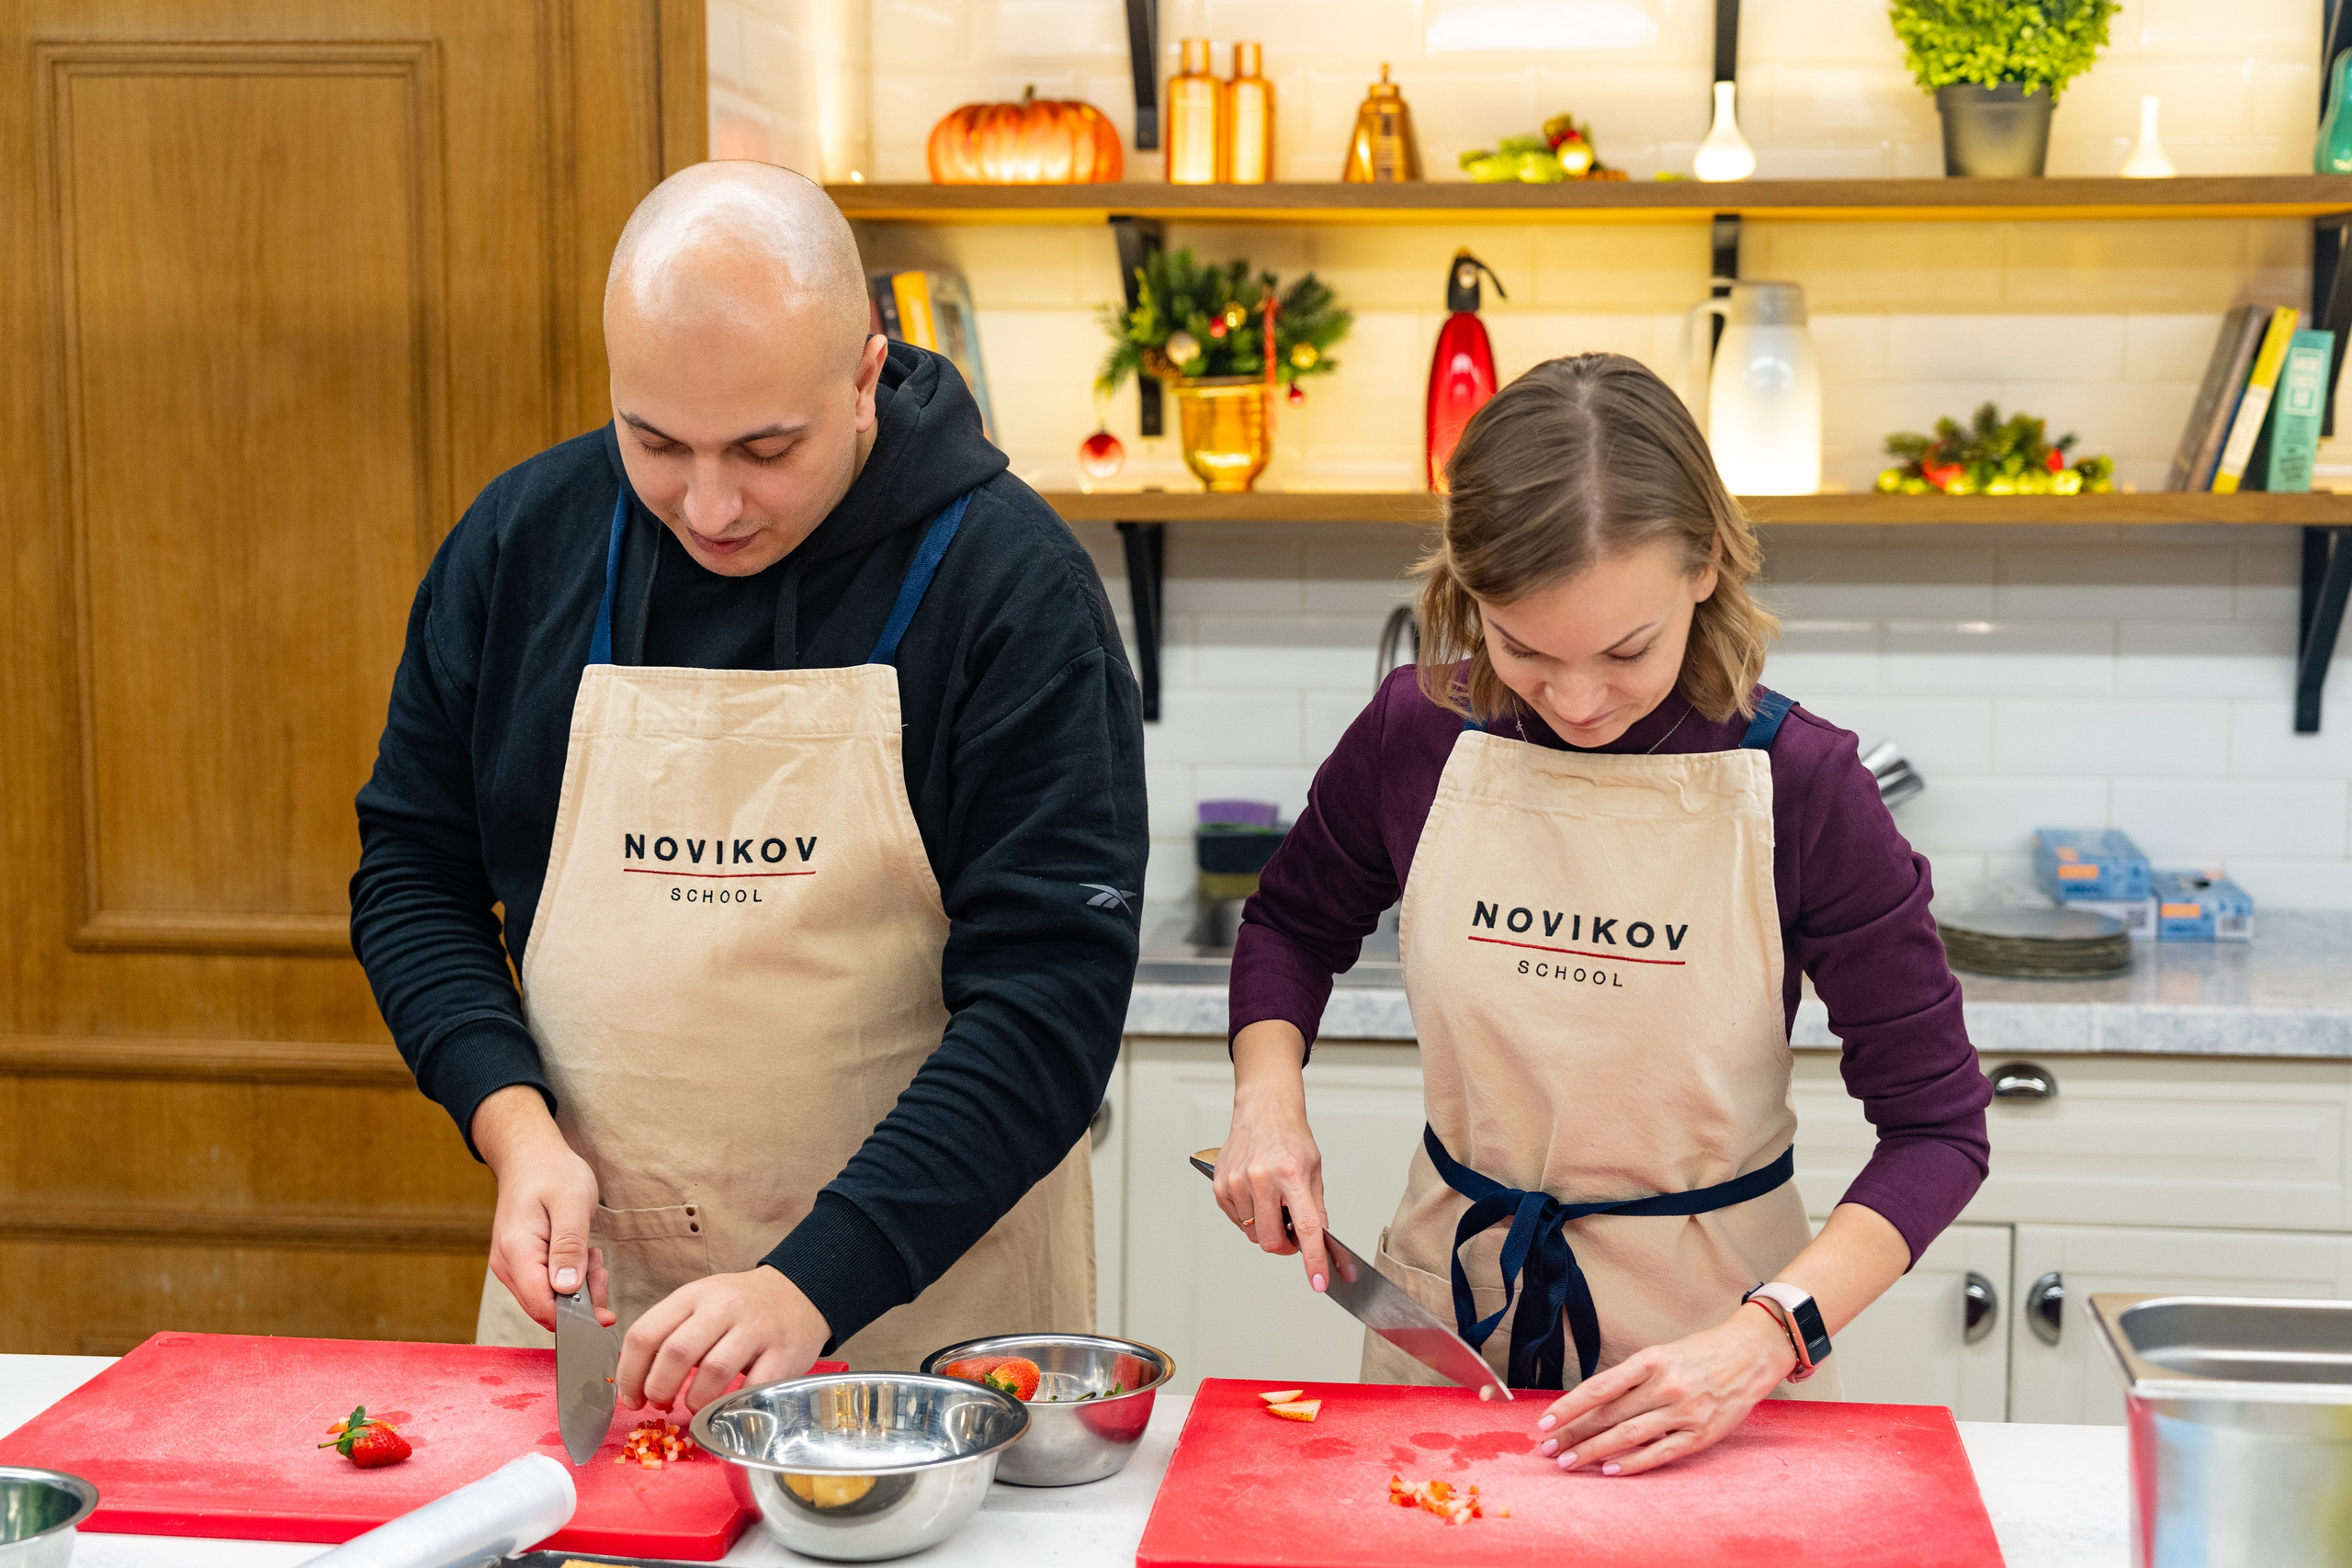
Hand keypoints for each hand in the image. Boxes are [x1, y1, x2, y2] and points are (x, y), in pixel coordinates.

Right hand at [472, 1084, 612, 1331]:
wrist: (531, 1156)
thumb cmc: (553, 1173)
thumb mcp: (571, 1204)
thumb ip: (569, 1248)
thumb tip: (567, 1290)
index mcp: (516, 1252)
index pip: (541, 1307)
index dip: (575, 1319)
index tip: (606, 1315)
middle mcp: (507, 1265)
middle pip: (546, 1308)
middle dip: (582, 1301)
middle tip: (600, 1268)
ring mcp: (511, 1266)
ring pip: (549, 1300)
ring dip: (579, 1287)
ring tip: (591, 1254)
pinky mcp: (520, 1264)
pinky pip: (547, 1286)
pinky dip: (571, 1278)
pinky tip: (582, 1255)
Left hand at [618, 1264, 830, 1413]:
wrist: (799, 1294)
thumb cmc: (740, 1307)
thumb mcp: (701, 1303)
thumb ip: (671, 1332)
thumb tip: (636, 1381)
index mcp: (693, 1295)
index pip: (645, 1334)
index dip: (630, 1374)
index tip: (631, 1397)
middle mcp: (723, 1306)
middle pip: (676, 1353)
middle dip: (659, 1389)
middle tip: (660, 1404)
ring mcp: (755, 1328)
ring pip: (713, 1372)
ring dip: (695, 1400)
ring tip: (694, 1405)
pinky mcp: (783, 1352)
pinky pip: (752, 1387)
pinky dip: (733, 1405)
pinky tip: (727, 1408)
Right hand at [1215, 1021, 1331, 1291]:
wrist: (1263, 1110)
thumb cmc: (1290, 1138)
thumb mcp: (1314, 1171)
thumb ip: (1317, 1209)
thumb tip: (1320, 1246)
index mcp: (1292, 1174)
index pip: (1307, 1227)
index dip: (1315, 1260)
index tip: (1319, 1282)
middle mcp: (1261, 1179)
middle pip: (1271, 1241)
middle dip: (1284, 1246)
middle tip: (1292, 1236)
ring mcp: (1237, 1183)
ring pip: (1253, 1233)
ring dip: (1266, 1227)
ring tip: (1273, 1201)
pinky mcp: (1220, 1186)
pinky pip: (1237, 1221)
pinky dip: (1249, 1217)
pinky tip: (1256, 1196)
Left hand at [1531, 1304, 1796, 1475]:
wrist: (1751, 1354)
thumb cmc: (1699, 1353)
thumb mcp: (1661, 1353)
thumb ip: (1630, 1378)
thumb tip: (1591, 1403)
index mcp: (1650, 1360)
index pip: (1599, 1388)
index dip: (1568, 1407)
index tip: (1544, 1422)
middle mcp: (1665, 1386)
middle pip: (1608, 1416)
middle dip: (1573, 1434)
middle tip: (1548, 1449)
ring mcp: (1684, 1412)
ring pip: (1628, 1436)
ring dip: (1594, 1452)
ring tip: (1568, 1463)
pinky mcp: (1701, 1435)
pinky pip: (1659, 1453)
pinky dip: (1632, 1464)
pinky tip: (1609, 1470)